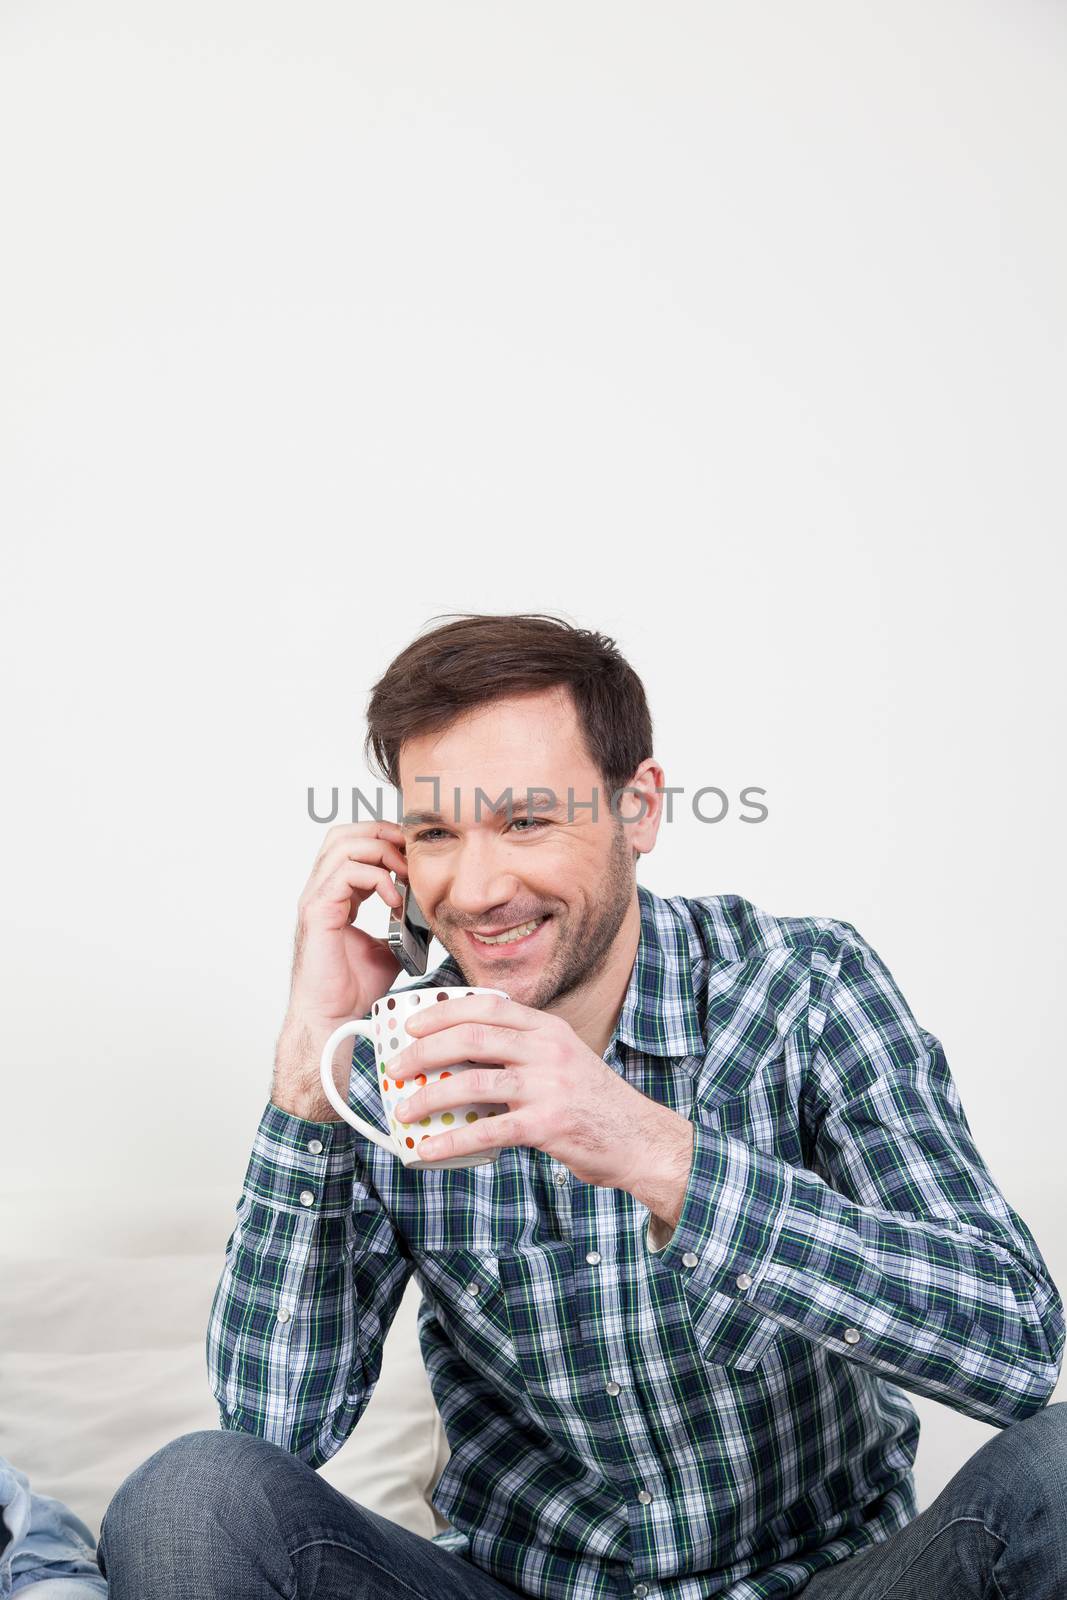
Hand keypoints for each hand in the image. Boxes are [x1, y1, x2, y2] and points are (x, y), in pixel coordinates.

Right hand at [272, 821, 409, 1120]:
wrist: (334, 1018)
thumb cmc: (352, 988)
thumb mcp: (390, 947)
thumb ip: (402, 923)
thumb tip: (431, 913)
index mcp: (335, 894)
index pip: (352, 843)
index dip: (384, 838)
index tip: (413, 854)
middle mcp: (321, 891)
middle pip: (343, 833)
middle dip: (381, 833)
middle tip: (410, 854)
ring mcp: (315, 899)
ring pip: (343, 845)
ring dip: (381, 852)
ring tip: (404, 873)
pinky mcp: (317, 912)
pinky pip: (345, 874)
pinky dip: (376, 879)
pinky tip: (395, 899)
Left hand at [392, 992, 672, 1188]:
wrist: (638, 1138)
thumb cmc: (592, 1102)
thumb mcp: (562, 1059)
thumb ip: (521, 1051)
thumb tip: (459, 1058)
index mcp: (547, 1028)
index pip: (486, 1006)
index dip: (443, 1012)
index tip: (412, 1025)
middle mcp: (547, 1049)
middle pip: (472, 1038)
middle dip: (424, 1051)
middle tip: (396, 1067)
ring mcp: (548, 1086)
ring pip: (474, 1082)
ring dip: (429, 1096)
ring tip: (404, 1109)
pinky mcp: (548, 1124)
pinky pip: (488, 1131)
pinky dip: (452, 1139)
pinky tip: (429, 1148)